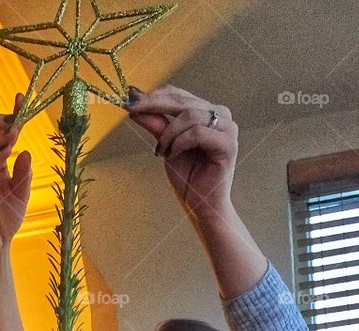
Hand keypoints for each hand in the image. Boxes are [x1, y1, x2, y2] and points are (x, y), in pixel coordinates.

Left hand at [126, 86, 237, 223]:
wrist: (201, 206)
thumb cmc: (187, 178)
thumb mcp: (166, 146)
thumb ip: (156, 125)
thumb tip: (135, 106)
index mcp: (206, 112)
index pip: (178, 95)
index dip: (153, 96)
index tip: (129, 100)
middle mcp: (220, 115)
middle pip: (183, 101)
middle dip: (154, 104)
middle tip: (132, 109)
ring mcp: (227, 128)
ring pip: (190, 115)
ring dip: (169, 133)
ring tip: (162, 151)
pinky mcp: (228, 144)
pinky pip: (198, 133)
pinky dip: (180, 142)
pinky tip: (173, 154)